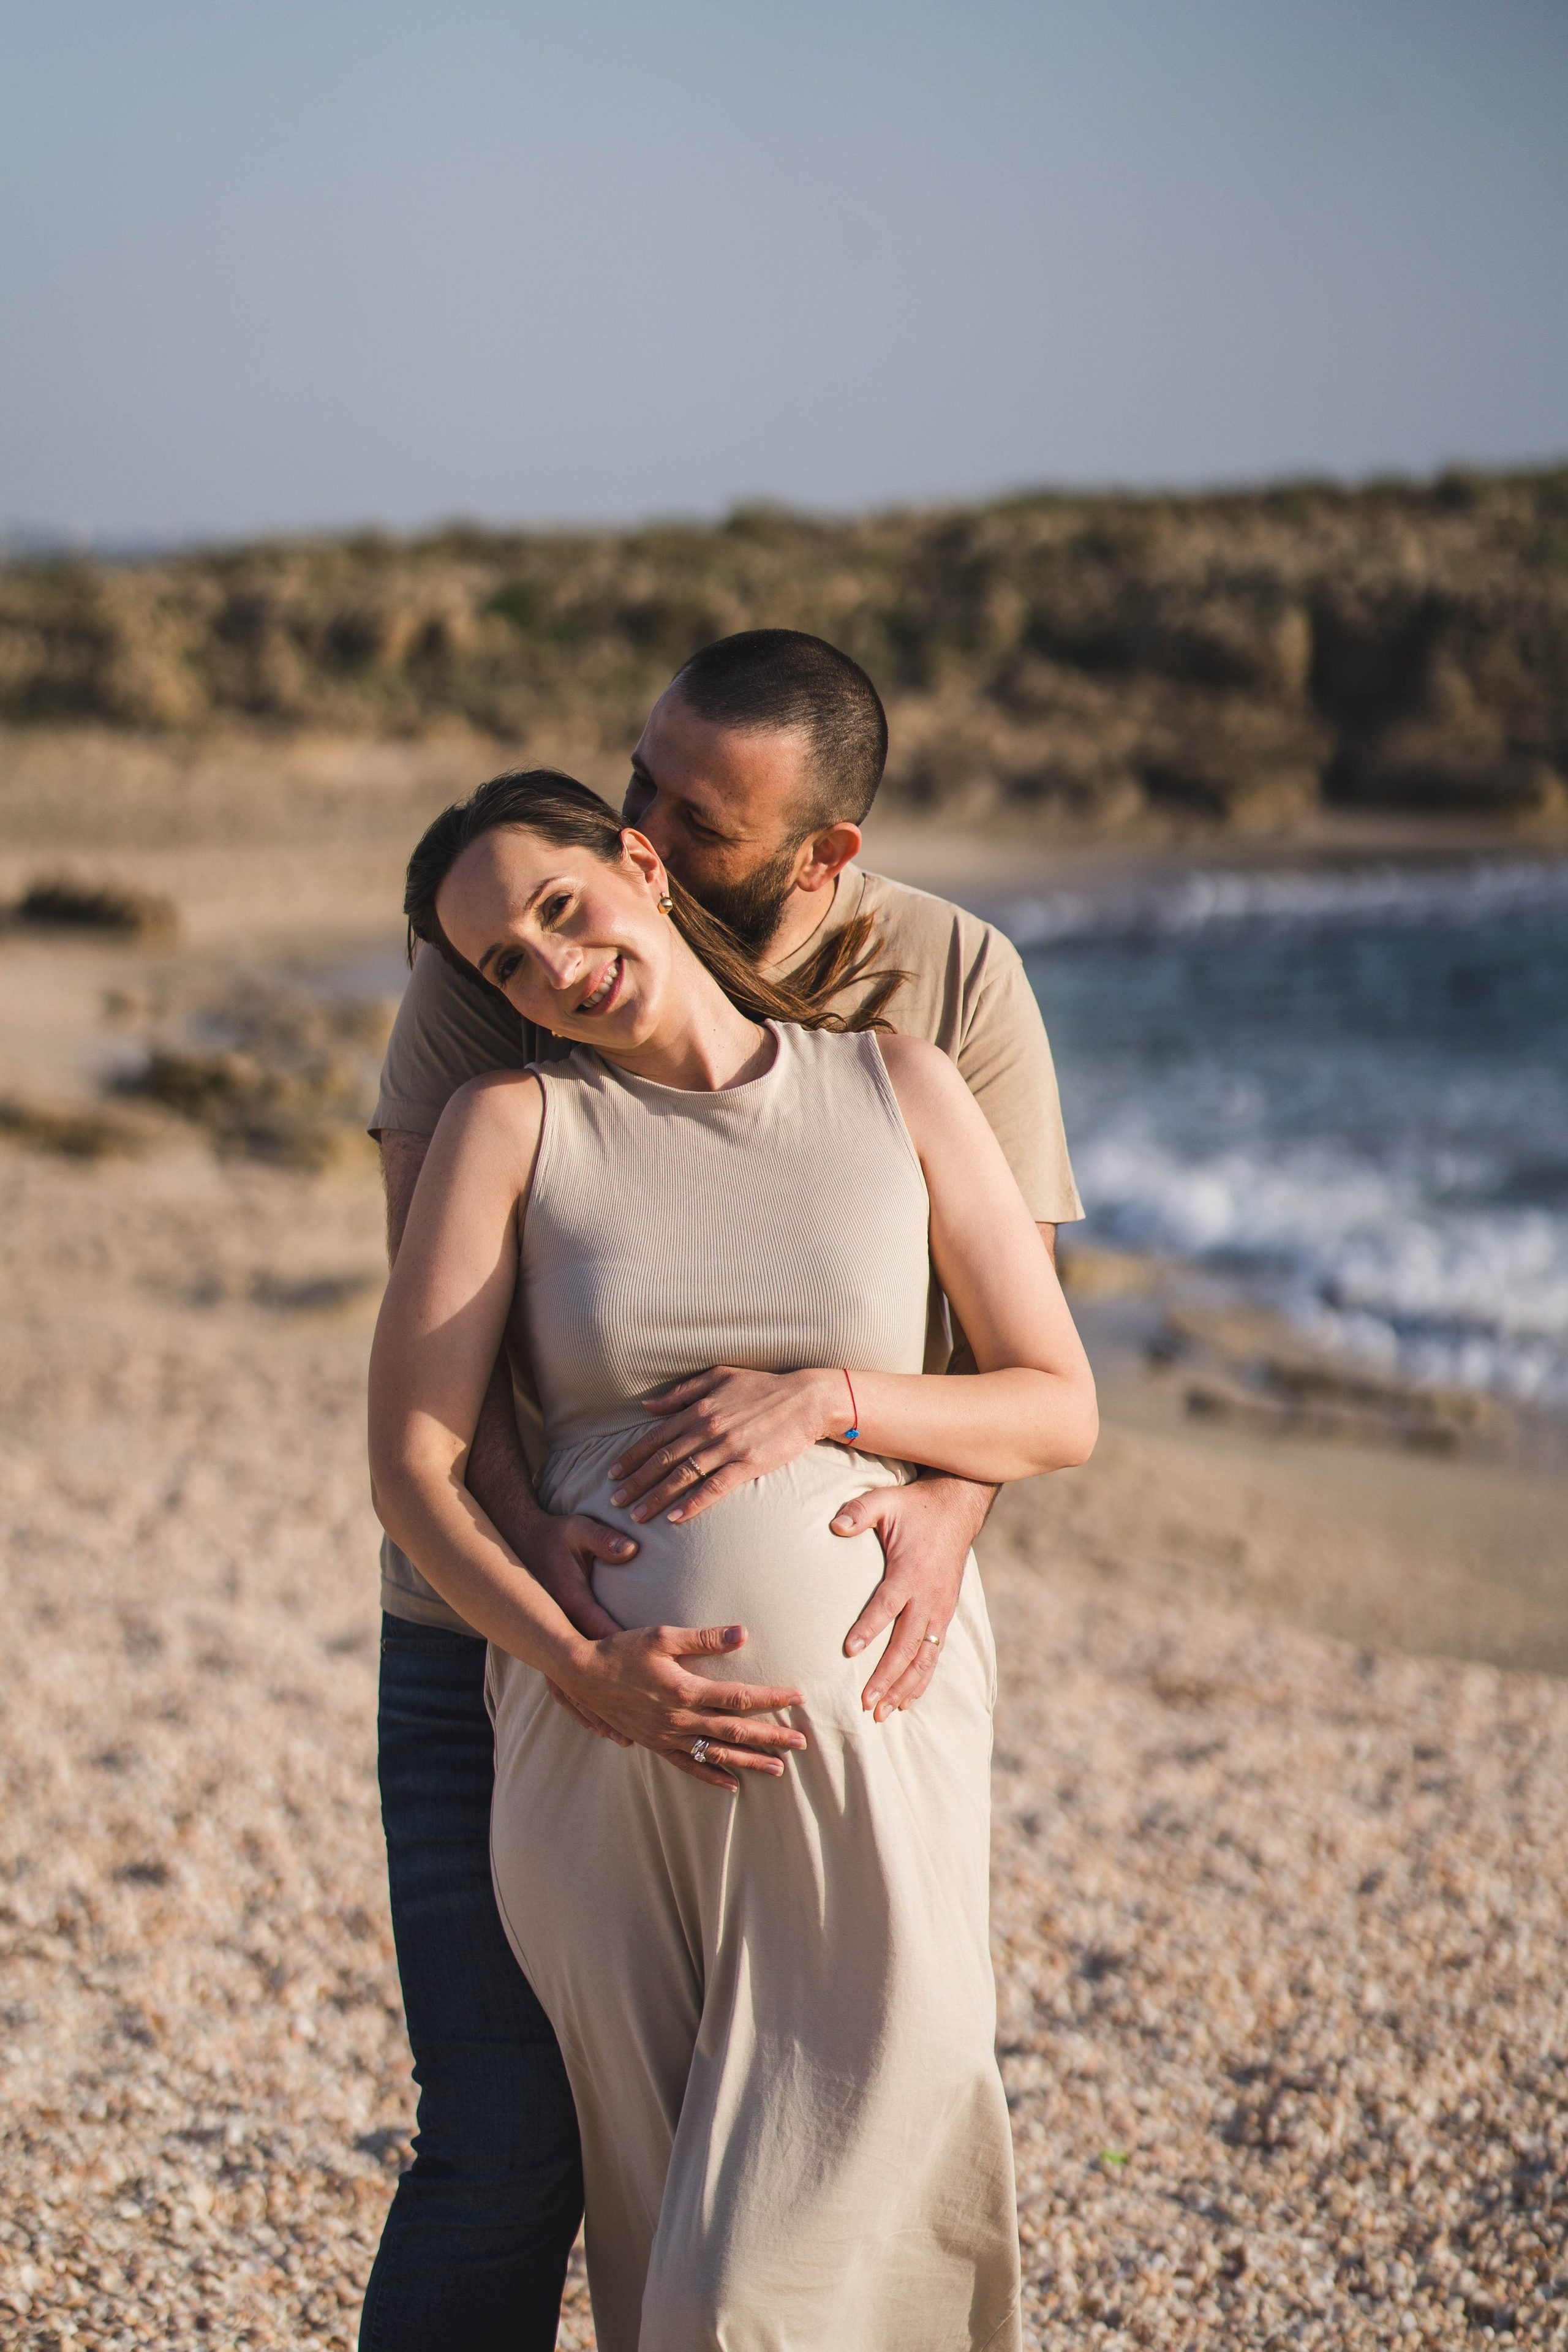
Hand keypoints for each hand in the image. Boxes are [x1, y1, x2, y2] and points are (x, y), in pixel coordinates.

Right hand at [493, 1499, 639, 1744]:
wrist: (519, 1541)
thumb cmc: (554, 1536)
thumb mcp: (577, 1531)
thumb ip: (603, 1540)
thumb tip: (629, 1550)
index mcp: (571, 1604)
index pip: (605, 1636)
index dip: (630, 1660)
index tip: (655, 1682)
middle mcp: (559, 1631)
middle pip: (589, 1672)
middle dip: (616, 1700)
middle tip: (643, 1728)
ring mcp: (550, 1642)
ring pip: (573, 1687)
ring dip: (595, 1713)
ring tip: (622, 1739)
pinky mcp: (548, 1646)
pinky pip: (562, 1684)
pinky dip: (578, 1707)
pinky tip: (594, 1725)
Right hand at [556, 1622, 807, 1791]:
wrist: (582, 1675)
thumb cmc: (623, 1649)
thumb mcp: (662, 1636)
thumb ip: (703, 1638)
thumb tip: (742, 1634)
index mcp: (686, 1689)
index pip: (740, 1696)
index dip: (772, 1698)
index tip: (798, 1697)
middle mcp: (680, 1718)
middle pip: (735, 1730)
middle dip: (771, 1737)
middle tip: (801, 1743)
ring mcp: (667, 1736)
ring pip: (717, 1753)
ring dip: (749, 1762)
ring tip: (779, 1769)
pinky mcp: (655, 1744)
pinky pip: (688, 1766)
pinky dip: (711, 1777)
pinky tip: (731, 1786)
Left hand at [607, 1367, 841, 1523]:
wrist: (805, 1399)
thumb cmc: (762, 1387)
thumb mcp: (718, 1377)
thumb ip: (682, 1392)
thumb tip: (648, 1405)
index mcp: (698, 1408)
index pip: (655, 1437)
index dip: (631, 1457)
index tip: (612, 1474)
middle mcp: (707, 1427)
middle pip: (662, 1460)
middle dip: (635, 1482)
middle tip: (614, 1501)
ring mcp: (727, 1447)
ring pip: (682, 1476)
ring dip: (655, 1497)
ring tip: (636, 1515)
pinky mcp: (747, 1463)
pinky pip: (714, 1488)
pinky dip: (693, 1503)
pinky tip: (675, 1518)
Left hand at [831, 1473, 993, 1721]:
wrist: (959, 1506)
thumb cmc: (915, 1506)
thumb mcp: (885, 1500)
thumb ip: (858, 1512)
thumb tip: (834, 1526)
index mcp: (910, 1571)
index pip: (886, 1605)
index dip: (868, 1628)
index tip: (849, 1651)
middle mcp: (929, 1596)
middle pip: (907, 1644)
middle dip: (886, 1677)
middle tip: (865, 1704)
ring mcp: (941, 1608)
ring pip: (924, 1657)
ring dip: (904, 1686)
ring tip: (883, 1712)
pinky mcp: (946, 1613)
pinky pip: (936, 1653)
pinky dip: (922, 1678)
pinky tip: (908, 1700)